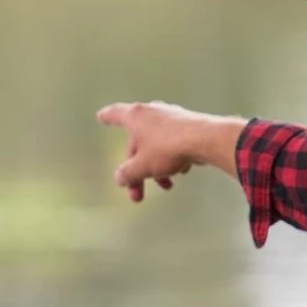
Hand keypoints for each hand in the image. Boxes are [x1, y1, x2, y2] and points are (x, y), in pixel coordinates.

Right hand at [96, 102, 244, 202]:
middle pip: (138, 142)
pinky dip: (173, 158)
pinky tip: (181, 171)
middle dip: (138, 170)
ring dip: (157, 167)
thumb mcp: (141, 167)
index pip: (116, 114)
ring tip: (167, 185)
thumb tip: (120, 178)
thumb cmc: (167, 149)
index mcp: (136, 117)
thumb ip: (127, 174)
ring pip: (157, 145)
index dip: (107, 117)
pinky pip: (174, 144)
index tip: (100, 117)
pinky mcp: (190, 125)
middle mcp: (153, 112)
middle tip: (138, 194)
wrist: (206, 140)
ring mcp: (173, 117)